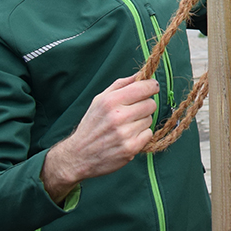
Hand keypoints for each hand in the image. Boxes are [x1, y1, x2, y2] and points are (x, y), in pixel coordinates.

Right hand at [41, 75, 158, 203]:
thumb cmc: (91, 125)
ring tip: (126, 126)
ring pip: (149, 119)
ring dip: (142, 122)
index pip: (144, 87)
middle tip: (133, 111)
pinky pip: (148, 134)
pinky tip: (128, 137)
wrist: (79, 156)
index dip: (151, 86)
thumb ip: (121, 84)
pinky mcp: (130, 148)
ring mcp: (125, 134)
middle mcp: (118, 116)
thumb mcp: (100, 99)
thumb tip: (141, 74)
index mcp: (111, 101)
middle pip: (151, 104)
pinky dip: (141, 136)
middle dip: (145, 105)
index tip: (152, 88)